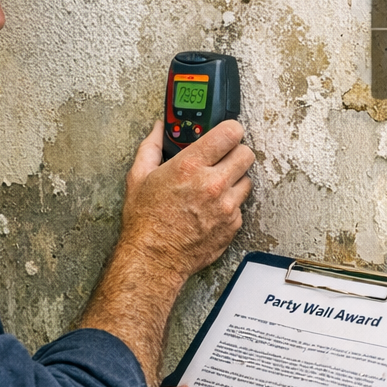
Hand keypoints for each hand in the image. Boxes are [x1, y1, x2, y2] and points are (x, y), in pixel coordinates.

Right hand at [76, 120, 252, 386]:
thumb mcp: (139, 176)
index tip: (225, 134)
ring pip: (247, 179)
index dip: (230, 130)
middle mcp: (212, 183)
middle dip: (235, 153)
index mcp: (190, 166)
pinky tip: (211, 208)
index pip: (230, 132)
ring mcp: (226, 206)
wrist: (154, 258)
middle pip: (246, 153)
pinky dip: (230, 204)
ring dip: (234, 179)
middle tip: (222, 159)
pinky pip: (241, 205)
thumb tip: (159, 127)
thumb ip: (153, 146)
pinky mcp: (232, 224)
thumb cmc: (145, 220)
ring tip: (215, 186)